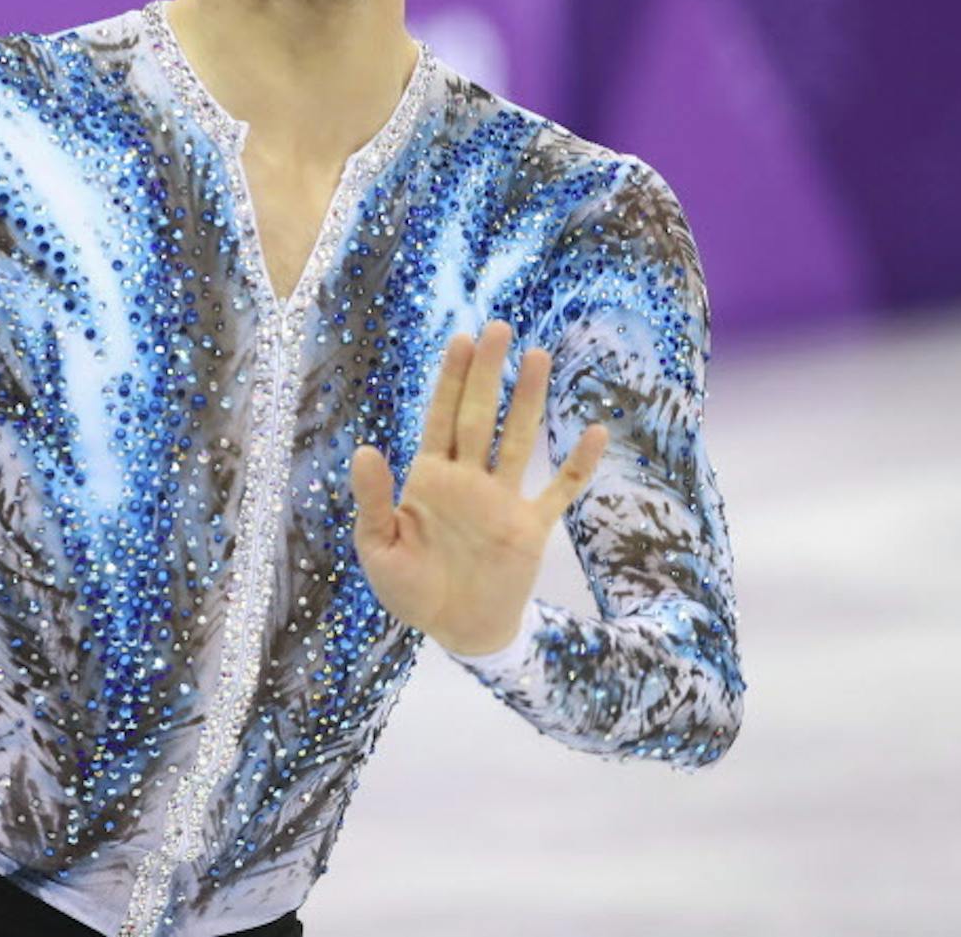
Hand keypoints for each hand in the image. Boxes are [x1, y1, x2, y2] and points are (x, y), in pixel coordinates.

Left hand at [349, 319, 608, 654]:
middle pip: (479, 416)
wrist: (453, 631)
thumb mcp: (378, 547)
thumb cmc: (409, 590)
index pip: (440, 418)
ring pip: (518, 440)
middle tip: (498, 329)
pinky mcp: (530, 529)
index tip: (460, 340)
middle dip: (487, 374)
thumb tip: (365, 451)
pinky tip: (596, 431)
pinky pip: (559, 491)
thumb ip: (375, 500)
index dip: (450, 380)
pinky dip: (578, 465)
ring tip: (538, 357)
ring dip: (528, 401)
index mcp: (430, 479)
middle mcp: (468, 480)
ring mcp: (502, 501)